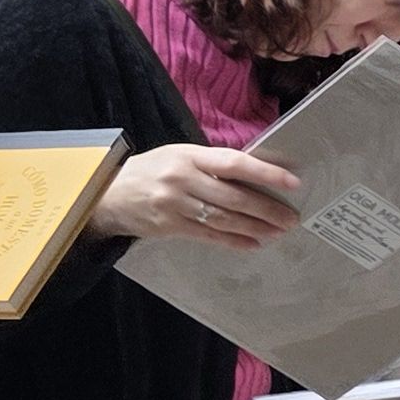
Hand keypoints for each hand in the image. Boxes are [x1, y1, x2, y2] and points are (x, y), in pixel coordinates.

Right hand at [94, 143, 301, 247]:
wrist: (108, 193)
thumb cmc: (151, 171)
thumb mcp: (179, 156)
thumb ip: (211, 164)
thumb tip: (254, 175)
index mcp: (188, 155)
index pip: (233, 163)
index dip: (264, 174)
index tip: (291, 182)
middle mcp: (182, 179)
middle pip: (233, 197)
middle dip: (266, 209)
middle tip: (290, 217)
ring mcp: (174, 205)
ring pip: (224, 218)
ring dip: (255, 227)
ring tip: (277, 231)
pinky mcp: (169, 227)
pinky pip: (208, 236)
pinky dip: (233, 241)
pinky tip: (252, 243)